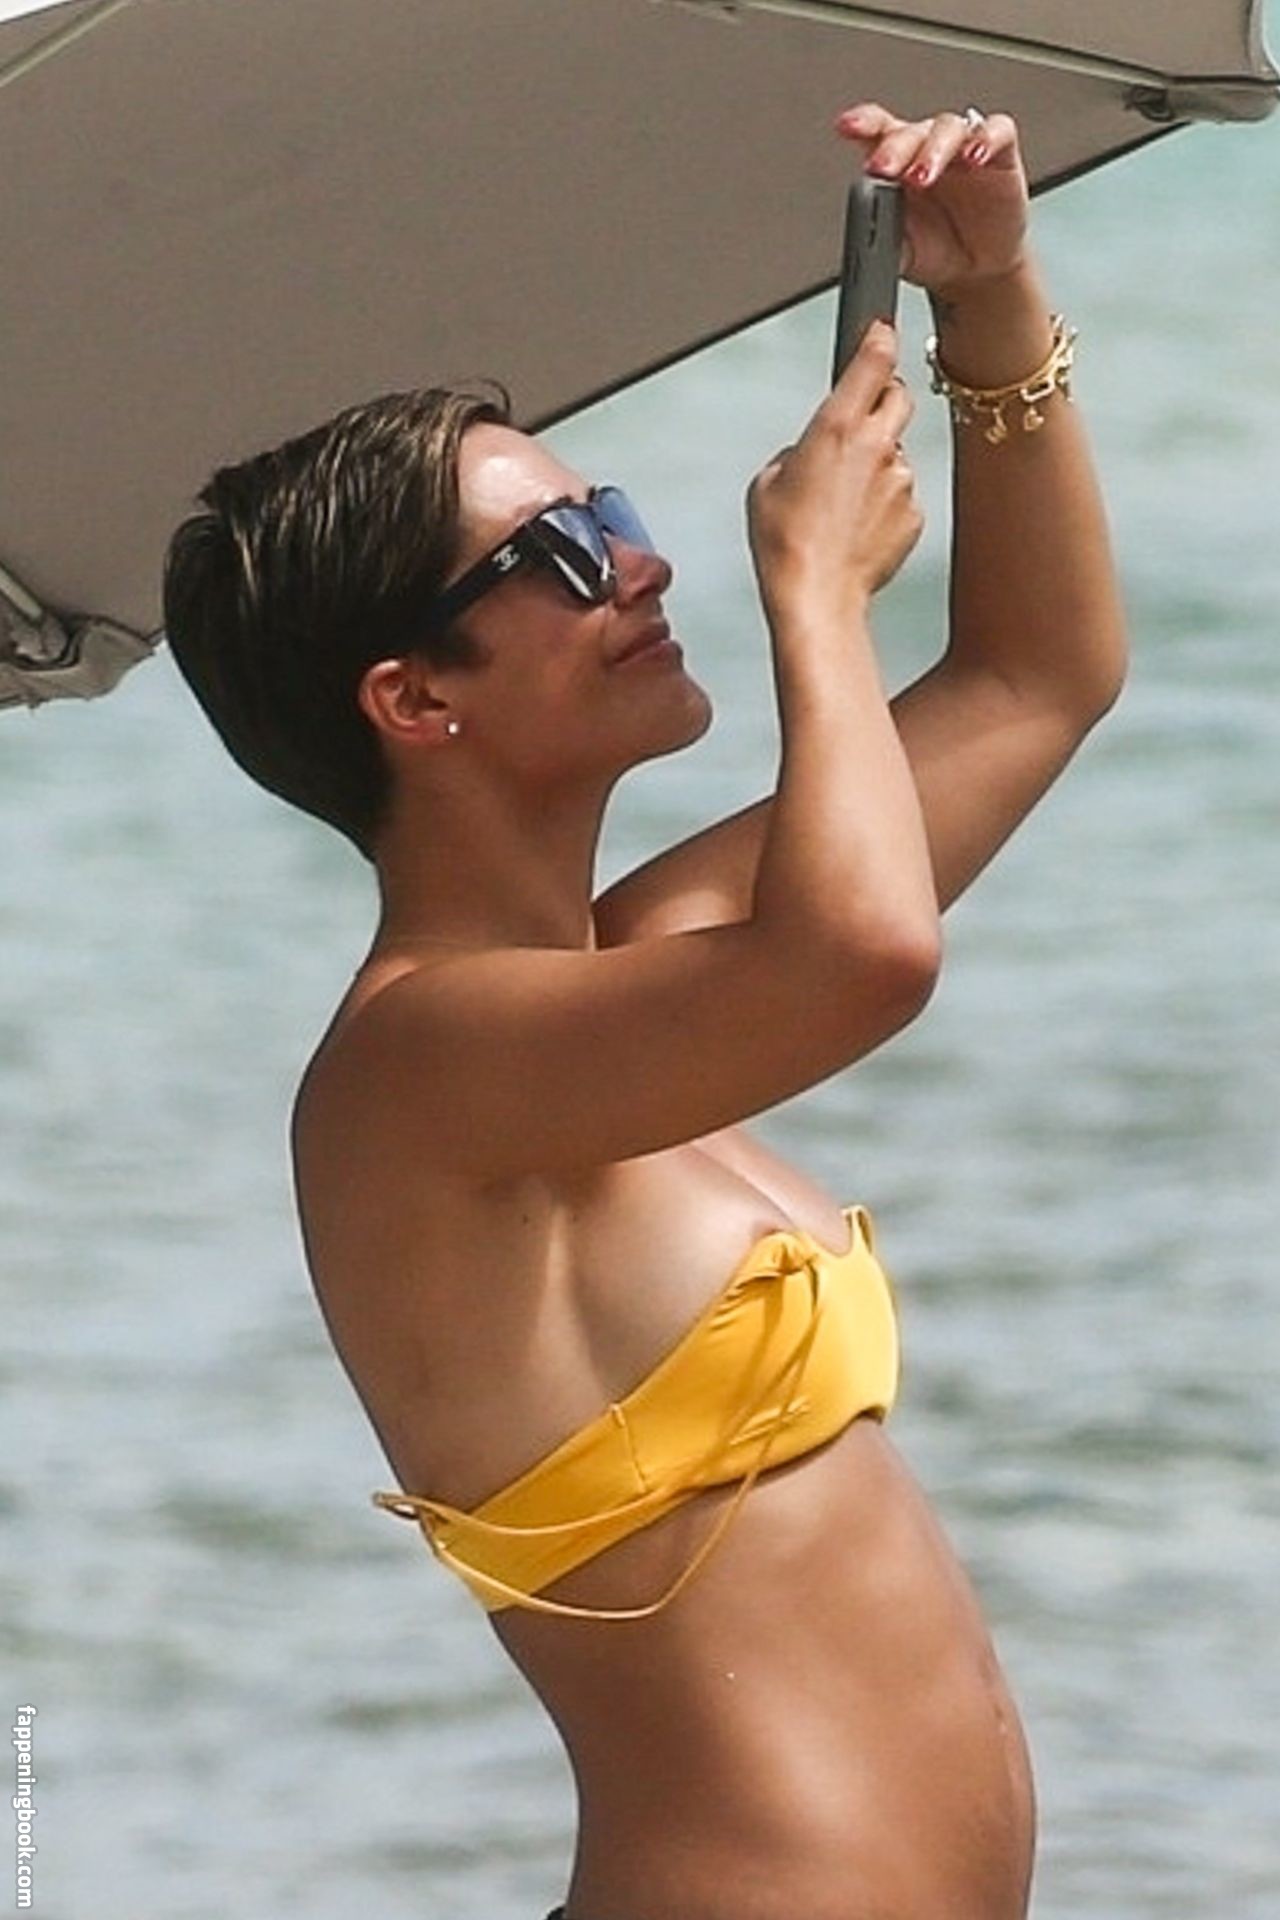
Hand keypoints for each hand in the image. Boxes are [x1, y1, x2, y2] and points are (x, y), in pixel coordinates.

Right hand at [748, 321, 921, 622]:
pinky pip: (902, 497)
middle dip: (883, 399)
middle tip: (861, 419)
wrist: (816, 597)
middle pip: (899, 395)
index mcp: (837, 426)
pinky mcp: (914, 515)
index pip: (873, 358)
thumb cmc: (784, 544)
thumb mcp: (767, 483)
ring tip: (843, 504)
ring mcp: (900, 481)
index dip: (879, 338)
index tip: (881, 330)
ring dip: (878, 465)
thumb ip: (796, 452)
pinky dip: (885, 506)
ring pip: (897, 454)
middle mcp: (877, 446)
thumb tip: (812, 453)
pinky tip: (856, 529)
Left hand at [834, 104, 1028, 298]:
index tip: (847, 126)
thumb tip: (867, 239)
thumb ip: (884, 240)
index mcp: (897, 164)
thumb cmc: (934, 251)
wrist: (975, 270)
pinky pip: (997, 131)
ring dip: (934, 149)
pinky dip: (987, 137)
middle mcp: (927, 147)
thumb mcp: (903, 253)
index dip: (863, 123)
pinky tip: (975, 156)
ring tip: (924, 175)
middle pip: (909, 131)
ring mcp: (962, 147)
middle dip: (895, 148)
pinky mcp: (1001, 152)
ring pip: (948, 127)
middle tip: (884, 169)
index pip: (877, 131)